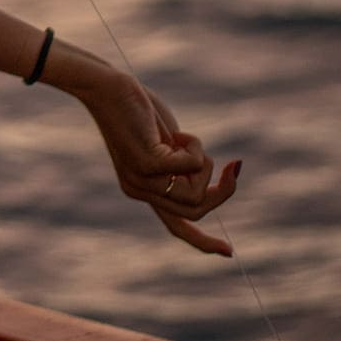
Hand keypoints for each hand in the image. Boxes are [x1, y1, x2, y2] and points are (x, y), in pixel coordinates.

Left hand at [78, 72, 240, 255]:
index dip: (203, 242)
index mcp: (142, 189)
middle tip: (234, 166)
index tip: (229, 253)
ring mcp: (142, 181)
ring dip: (205, 164)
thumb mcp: (165, 142)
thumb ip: (180, 164)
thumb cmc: (137, 108)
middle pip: (197, 211)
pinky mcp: (147, 164)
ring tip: (185, 139)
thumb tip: (205, 177)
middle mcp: (140, 191)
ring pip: (198, 194)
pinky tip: (177, 133)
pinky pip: (194, 166)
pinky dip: (196, 147)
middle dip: (222, 191)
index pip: (176, 227)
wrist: (107, 87)